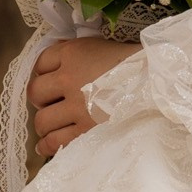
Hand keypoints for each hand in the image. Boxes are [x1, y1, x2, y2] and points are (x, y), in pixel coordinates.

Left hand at [30, 39, 133, 159]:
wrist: (156, 81)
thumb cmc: (132, 62)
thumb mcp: (100, 46)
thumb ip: (75, 54)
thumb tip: (56, 63)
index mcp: (72, 54)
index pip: (40, 63)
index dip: (42, 73)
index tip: (49, 81)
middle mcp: (68, 79)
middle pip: (35, 93)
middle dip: (41, 100)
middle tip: (51, 104)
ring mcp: (76, 107)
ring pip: (41, 121)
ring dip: (44, 124)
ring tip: (51, 126)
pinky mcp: (86, 129)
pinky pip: (54, 142)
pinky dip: (46, 145)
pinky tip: (46, 145)